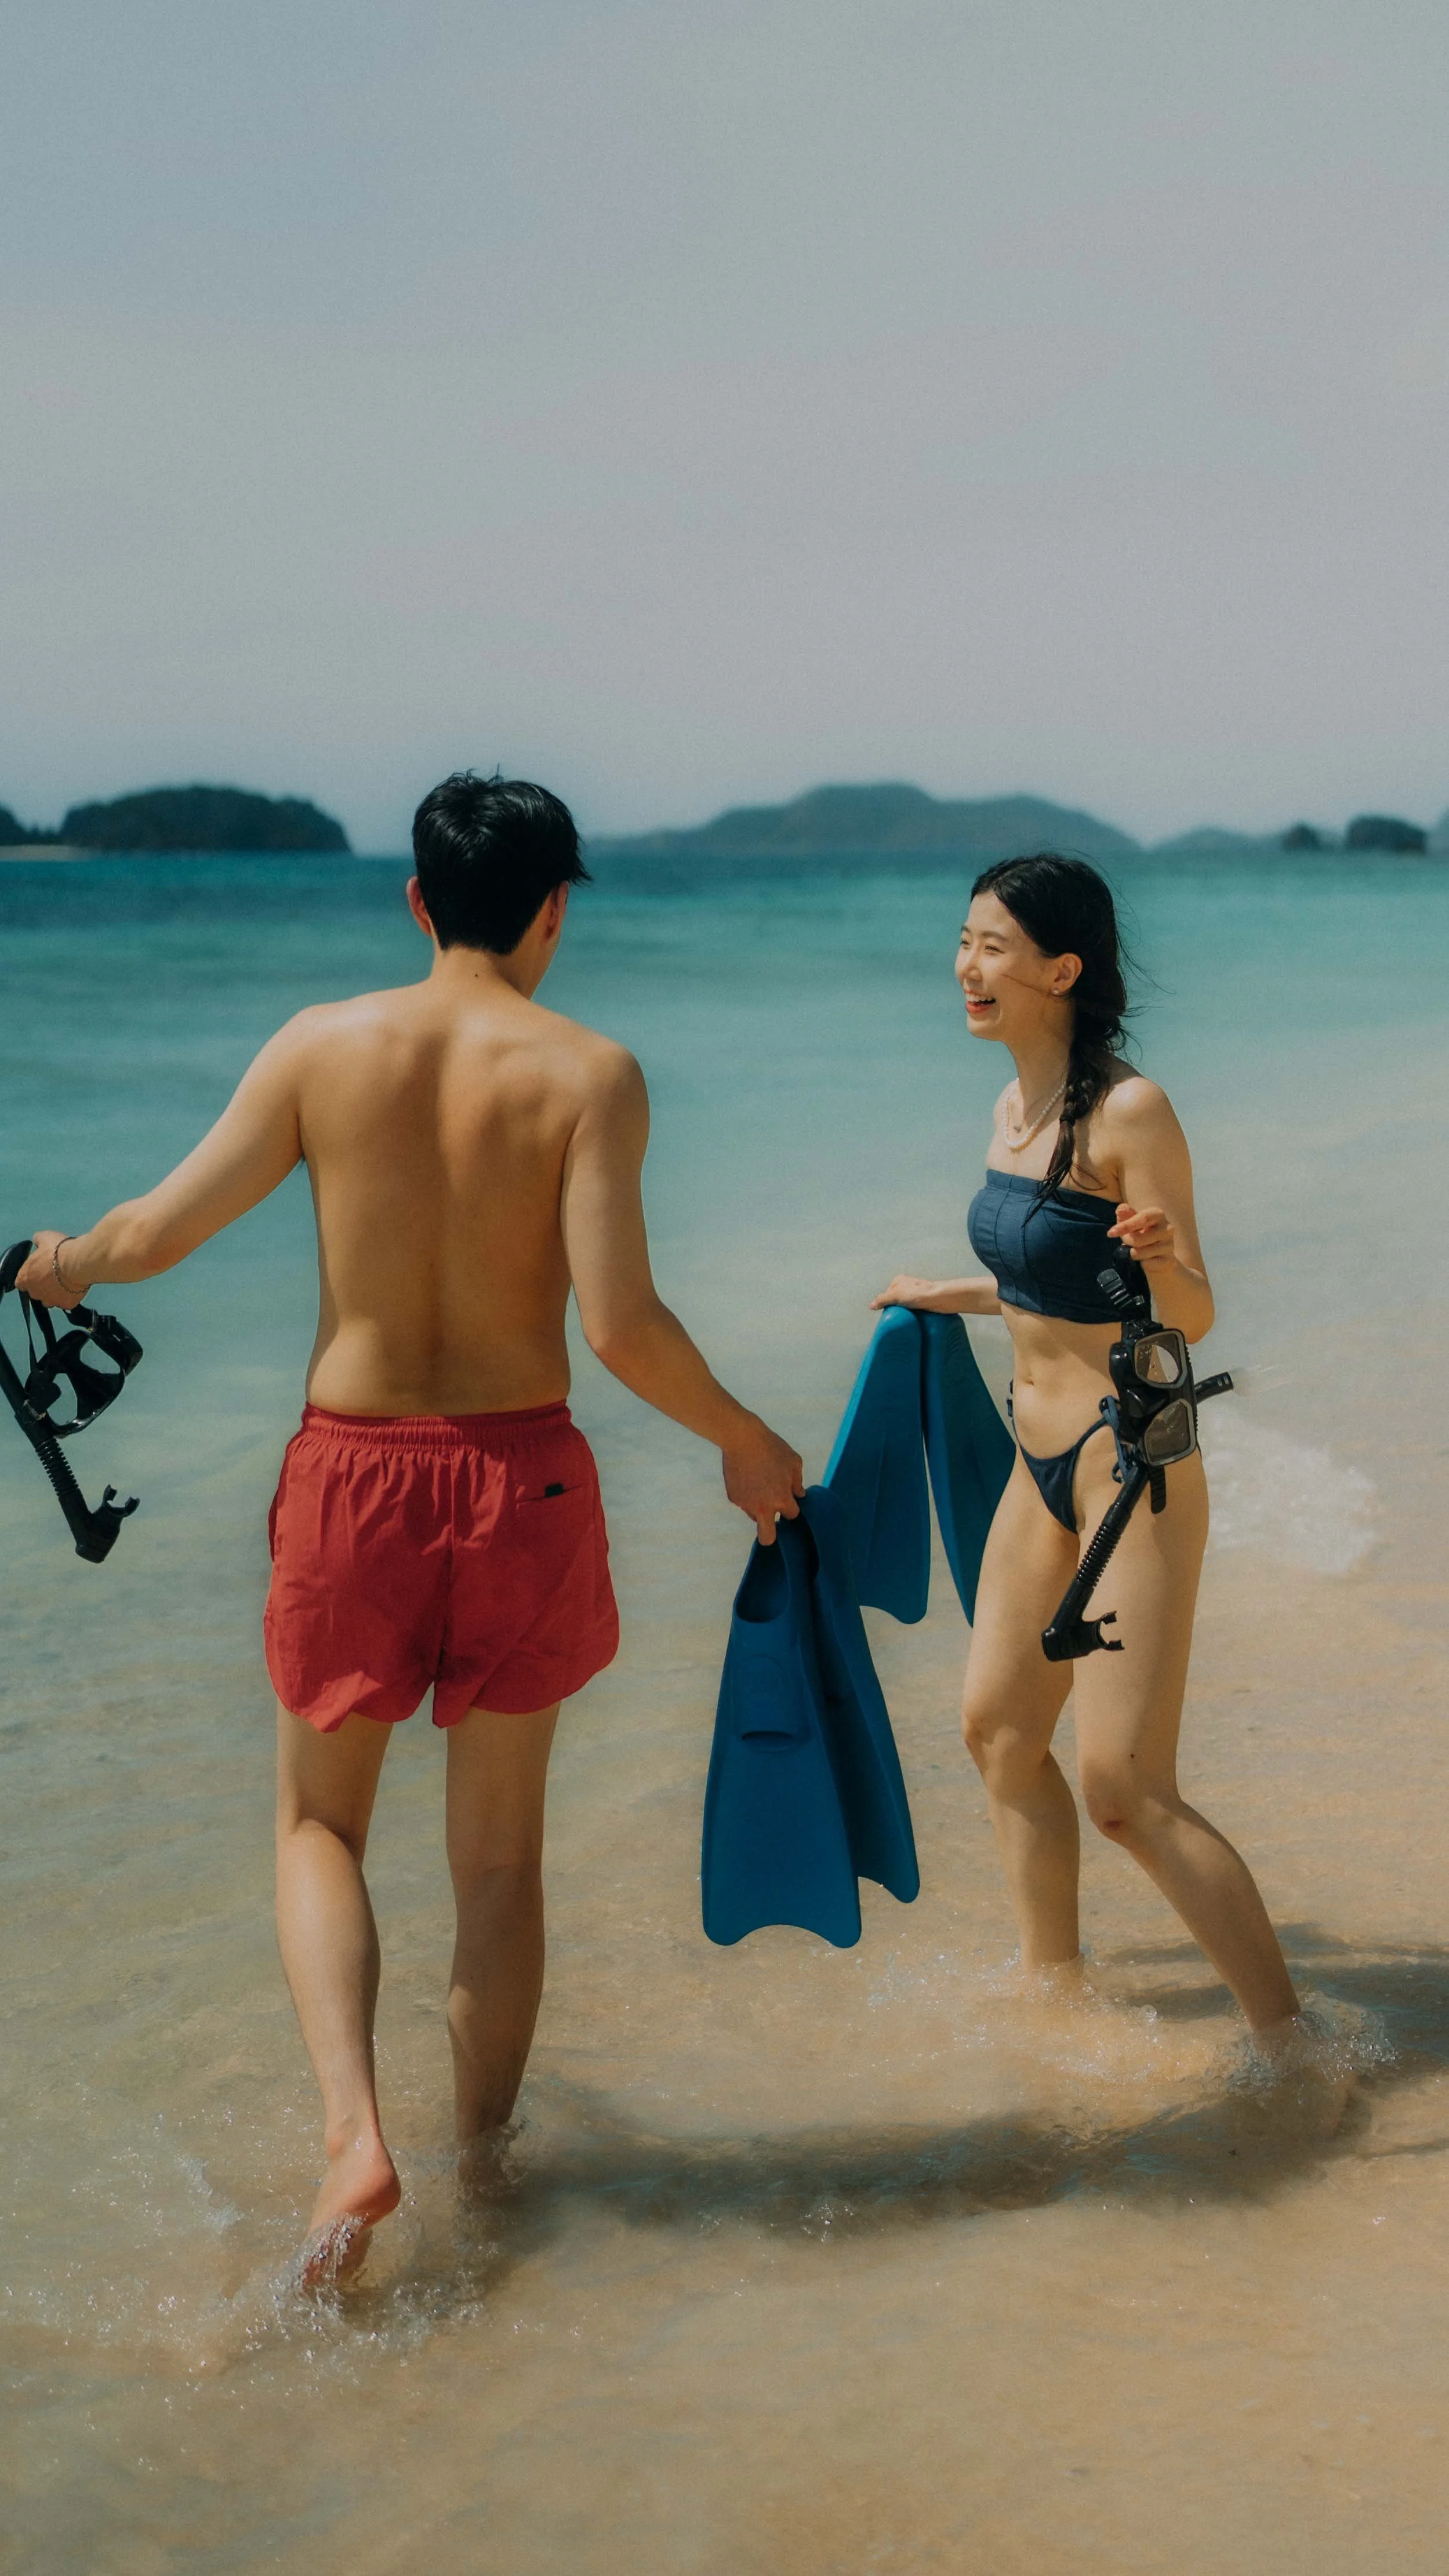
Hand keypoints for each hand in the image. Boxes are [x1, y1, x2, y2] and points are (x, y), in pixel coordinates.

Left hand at [15, 1230, 87, 1309]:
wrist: (77, 1262)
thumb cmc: (58, 1251)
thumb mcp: (44, 1237)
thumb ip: (38, 1241)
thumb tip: (37, 1240)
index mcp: (25, 1278)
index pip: (21, 1282)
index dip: (30, 1276)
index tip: (38, 1270)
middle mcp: (35, 1292)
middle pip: (36, 1292)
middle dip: (43, 1285)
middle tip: (54, 1273)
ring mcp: (51, 1300)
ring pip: (50, 1300)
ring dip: (55, 1292)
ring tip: (65, 1281)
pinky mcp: (66, 1304)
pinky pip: (67, 1302)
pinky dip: (70, 1296)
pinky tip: (75, 1286)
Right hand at [722, 1414, 804, 1545]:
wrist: (741, 1437)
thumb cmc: (772, 1447)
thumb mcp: (794, 1462)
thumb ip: (798, 1483)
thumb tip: (798, 1495)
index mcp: (781, 1499)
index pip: (792, 1516)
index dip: (793, 1508)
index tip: (791, 1501)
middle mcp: (763, 1506)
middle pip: (767, 1538)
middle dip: (772, 1536)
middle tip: (774, 1521)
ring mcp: (745, 1504)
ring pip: (755, 1516)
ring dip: (760, 1508)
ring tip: (760, 1485)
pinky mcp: (733, 1497)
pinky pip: (744, 1503)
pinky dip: (748, 1495)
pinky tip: (748, 1478)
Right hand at [871, 1275, 955, 1312]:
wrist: (939, 1298)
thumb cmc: (917, 1294)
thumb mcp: (895, 1295)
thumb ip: (882, 1299)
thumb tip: (871, 1306)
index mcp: (899, 1280)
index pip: (887, 1295)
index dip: (886, 1305)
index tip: (888, 1314)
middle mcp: (907, 1285)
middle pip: (896, 1301)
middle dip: (896, 1310)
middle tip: (896, 1319)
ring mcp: (916, 1294)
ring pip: (905, 1307)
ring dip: (905, 1314)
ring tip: (905, 1321)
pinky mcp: (924, 1302)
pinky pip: (914, 1311)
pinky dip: (912, 1315)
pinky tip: (913, 1320)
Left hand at [1109, 1203, 1175, 1277]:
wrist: (1159, 1253)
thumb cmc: (1142, 1232)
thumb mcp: (1132, 1221)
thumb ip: (1126, 1213)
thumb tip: (1120, 1210)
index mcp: (1158, 1214)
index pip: (1142, 1218)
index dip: (1125, 1226)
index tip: (1110, 1233)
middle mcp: (1167, 1229)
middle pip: (1137, 1239)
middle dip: (1127, 1241)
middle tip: (1128, 1241)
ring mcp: (1169, 1245)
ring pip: (1139, 1253)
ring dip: (1133, 1253)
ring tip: (1139, 1249)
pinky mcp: (1168, 1260)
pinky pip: (1146, 1264)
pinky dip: (1142, 1263)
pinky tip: (1148, 1258)